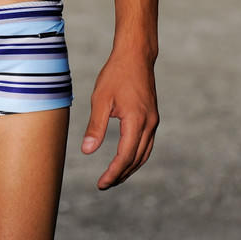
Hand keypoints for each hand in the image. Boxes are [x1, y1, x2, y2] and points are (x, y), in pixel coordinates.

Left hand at [81, 50, 158, 188]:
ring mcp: (153, 121)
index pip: (125, 156)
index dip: (113, 173)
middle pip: (136, 159)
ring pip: (144, 153)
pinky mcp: (152, 116)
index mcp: (137, 121)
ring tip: (114, 176)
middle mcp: (149, 124)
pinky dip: (136, 155)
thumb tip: (87, 151)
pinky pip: (146, 143)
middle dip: (121, 174)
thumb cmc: (116, 74)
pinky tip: (125, 157)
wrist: (135, 55)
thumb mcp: (101, 99)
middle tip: (104, 184)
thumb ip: (95, 127)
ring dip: (130, 167)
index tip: (101, 183)